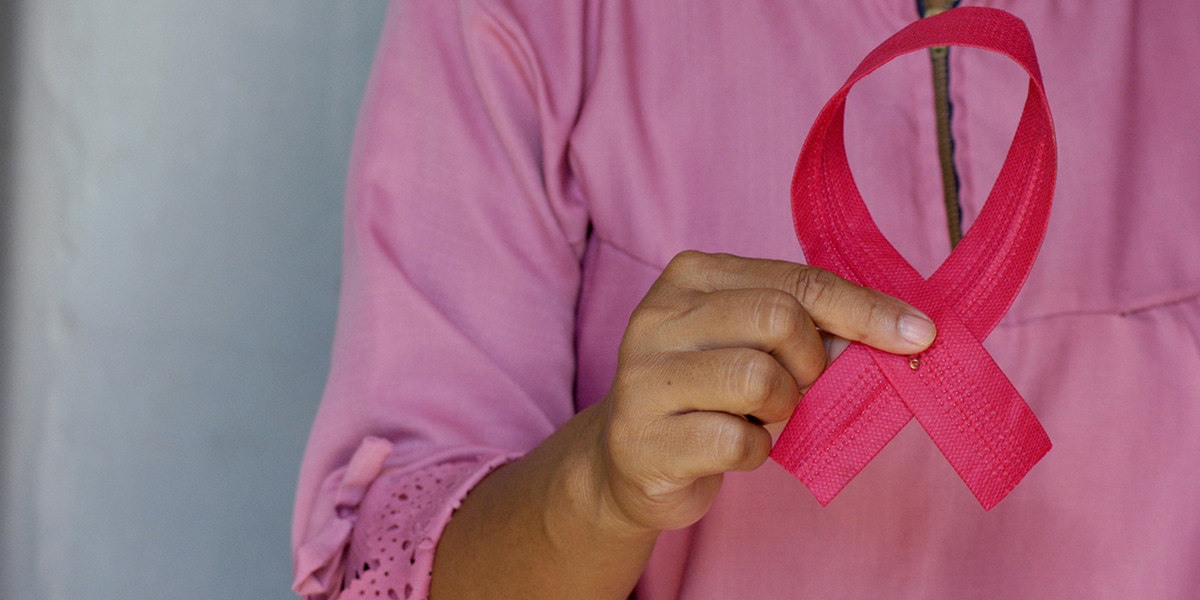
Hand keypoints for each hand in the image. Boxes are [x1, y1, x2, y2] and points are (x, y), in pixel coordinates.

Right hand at [596, 251, 935, 533]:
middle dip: (812, 363)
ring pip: (759, 379)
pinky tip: (733, 448)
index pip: (797, 280)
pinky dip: (755, 452)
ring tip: (759, 417)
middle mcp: (658, 316)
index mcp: (690, 276)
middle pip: (779, 319)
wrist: (630, 460)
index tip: (919, 334)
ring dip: (782, 409)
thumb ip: (811, 329)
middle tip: (801, 388)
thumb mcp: (752, 343)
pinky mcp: (643, 439)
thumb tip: (900, 335)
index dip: (866, 310)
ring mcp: (644, 377)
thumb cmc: (709, 394)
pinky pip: (737, 442)